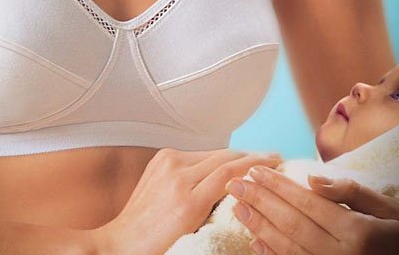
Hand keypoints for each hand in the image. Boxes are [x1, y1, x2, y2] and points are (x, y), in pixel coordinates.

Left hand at [92, 148, 281, 254]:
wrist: (123, 241)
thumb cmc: (159, 245)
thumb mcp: (196, 232)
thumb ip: (218, 207)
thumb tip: (242, 186)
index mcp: (188, 201)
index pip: (230, 172)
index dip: (256, 164)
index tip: (275, 161)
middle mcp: (177, 175)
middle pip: (224, 157)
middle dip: (249, 157)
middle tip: (270, 158)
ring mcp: (167, 162)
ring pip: (211, 152)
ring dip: (231, 156)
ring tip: (250, 163)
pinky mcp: (161, 157)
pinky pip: (195, 153)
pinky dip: (211, 158)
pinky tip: (223, 163)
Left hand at [226, 166, 398, 253]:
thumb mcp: (388, 207)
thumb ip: (350, 192)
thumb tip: (312, 177)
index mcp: (357, 233)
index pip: (307, 203)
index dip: (278, 186)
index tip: (255, 170)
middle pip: (291, 224)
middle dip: (259, 202)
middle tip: (235, 184)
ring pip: (287, 248)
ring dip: (258, 227)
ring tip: (237, 207)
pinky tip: (254, 241)